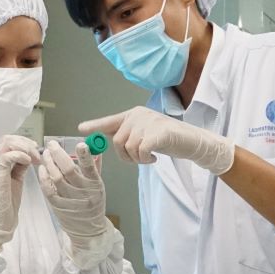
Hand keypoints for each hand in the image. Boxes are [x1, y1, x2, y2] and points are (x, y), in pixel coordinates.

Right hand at [0, 135, 41, 253]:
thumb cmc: (7, 204)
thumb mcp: (16, 179)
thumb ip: (19, 166)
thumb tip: (29, 155)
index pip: (6, 142)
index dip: (22, 142)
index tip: (35, 149)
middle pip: (7, 139)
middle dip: (25, 143)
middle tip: (37, 153)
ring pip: (7, 143)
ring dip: (25, 148)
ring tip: (35, 159)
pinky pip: (8, 155)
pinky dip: (21, 155)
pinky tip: (29, 162)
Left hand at [38, 140, 116, 261]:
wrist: (88, 231)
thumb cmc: (93, 204)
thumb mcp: (98, 186)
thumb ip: (94, 166)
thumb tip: (92, 146)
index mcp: (95, 185)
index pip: (91, 168)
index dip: (85, 155)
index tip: (80, 144)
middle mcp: (84, 192)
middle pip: (69, 170)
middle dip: (58, 154)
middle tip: (52, 144)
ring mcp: (70, 200)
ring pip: (57, 178)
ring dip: (49, 163)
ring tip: (45, 153)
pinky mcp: (58, 207)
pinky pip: (48, 189)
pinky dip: (44, 178)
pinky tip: (42, 169)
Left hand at [81, 107, 234, 174]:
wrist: (193, 142)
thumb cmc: (167, 140)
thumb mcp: (144, 135)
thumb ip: (127, 136)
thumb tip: (106, 141)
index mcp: (133, 114)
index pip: (110, 120)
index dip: (95, 125)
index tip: (81, 129)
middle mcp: (138, 115)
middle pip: (117, 141)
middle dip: (125, 156)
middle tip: (139, 159)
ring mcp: (148, 122)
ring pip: (128, 148)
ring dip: (137, 159)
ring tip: (149, 157)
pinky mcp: (158, 132)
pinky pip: (140, 151)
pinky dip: (145, 159)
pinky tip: (154, 158)